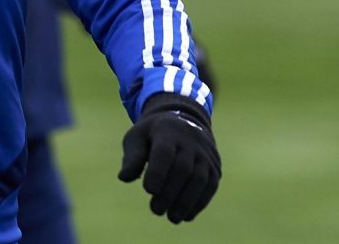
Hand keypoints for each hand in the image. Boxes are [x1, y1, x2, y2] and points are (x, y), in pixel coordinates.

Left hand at [117, 92, 221, 222]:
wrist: (184, 120)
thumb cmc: (153, 134)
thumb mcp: (137, 137)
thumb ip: (132, 157)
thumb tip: (124, 178)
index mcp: (167, 130)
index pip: (164, 152)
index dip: (158, 172)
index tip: (148, 190)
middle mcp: (190, 141)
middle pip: (182, 168)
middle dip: (170, 192)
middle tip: (156, 210)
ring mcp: (205, 154)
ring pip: (199, 179)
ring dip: (186, 201)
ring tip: (172, 218)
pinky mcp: (214, 167)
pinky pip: (210, 186)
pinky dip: (199, 202)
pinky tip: (186, 215)